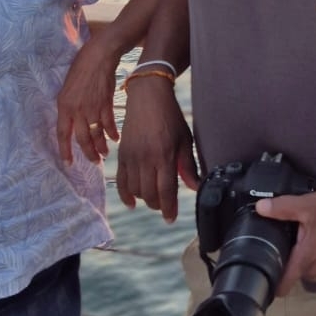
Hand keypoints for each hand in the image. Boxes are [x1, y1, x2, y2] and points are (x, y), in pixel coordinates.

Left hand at [56, 38, 122, 163]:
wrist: (98, 56)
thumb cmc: (80, 68)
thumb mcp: (66, 88)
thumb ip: (68, 106)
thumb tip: (72, 122)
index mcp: (64, 106)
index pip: (63, 134)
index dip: (65, 150)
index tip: (68, 163)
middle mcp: (78, 110)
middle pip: (83, 139)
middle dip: (89, 153)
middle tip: (94, 162)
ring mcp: (93, 108)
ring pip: (97, 134)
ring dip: (101, 146)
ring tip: (104, 154)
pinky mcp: (107, 104)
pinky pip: (109, 123)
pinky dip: (113, 133)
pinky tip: (115, 138)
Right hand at [115, 77, 197, 221]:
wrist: (147, 96)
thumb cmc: (170, 117)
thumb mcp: (185, 139)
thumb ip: (188, 165)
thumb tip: (194, 187)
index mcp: (164, 155)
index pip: (166, 190)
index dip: (169, 208)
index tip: (171, 219)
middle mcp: (146, 158)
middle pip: (149, 194)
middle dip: (158, 205)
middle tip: (165, 206)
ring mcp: (131, 157)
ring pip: (135, 190)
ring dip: (145, 199)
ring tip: (154, 198)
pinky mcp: (121, 154)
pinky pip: (121, 181)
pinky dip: (126, 194)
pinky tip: (132, 202)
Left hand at [255, 189, 315, 295]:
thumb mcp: (306, 205)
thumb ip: (281, 207)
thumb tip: (260, 207)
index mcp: (304, 259)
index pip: (282, 286)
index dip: (268, 282)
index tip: (258, 271)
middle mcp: (312, 269)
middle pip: (286, 275)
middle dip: (280, 261)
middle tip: (276, 242)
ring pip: (298, 269)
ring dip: (293, 258)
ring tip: (290, 238)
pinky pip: (308, 265)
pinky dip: (304, 255)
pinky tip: (303, 238)